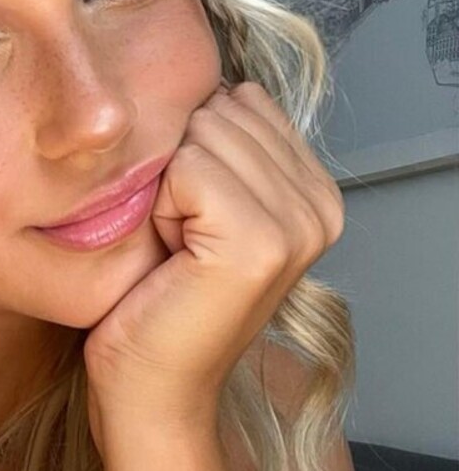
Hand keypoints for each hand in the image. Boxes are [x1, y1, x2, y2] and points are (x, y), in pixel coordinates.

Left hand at [83, 81, 343, 433]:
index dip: (191, 154)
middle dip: (178, 170)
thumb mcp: (199, 207)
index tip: (191, 222)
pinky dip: (160, 208)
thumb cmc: (157, 302)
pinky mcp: (262, 241)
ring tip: (176, 251)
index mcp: (314, 192)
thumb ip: (223, 146)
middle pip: (220, 112)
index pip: (241, 100)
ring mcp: (298, 224)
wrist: (149, 388)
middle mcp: (321, 205)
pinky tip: (171, 257)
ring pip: (202, 135)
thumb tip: (215, 82)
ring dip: (166, 190)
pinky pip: (187, 167)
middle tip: (178, 242)